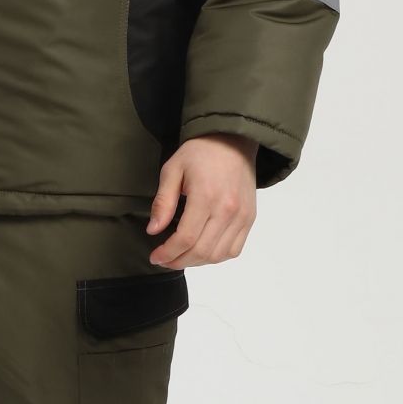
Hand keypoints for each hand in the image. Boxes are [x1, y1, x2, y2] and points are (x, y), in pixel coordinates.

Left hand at [145, 133, 258, 268]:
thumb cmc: (200, 153)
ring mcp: (242, 216)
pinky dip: (216, 257)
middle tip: (164, 260)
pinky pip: (234, 249)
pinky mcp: (250, 218)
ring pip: (218, 255)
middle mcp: (228, 210)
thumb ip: (163, 202)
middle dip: (178, 261)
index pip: (186, 238)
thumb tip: (153, 230)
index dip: (168, 253)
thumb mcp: (173, 170)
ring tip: (181, 257)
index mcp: (206, 196)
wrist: (233, 141)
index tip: (155, 257)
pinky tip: (202, 251)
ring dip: (196, 262)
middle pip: (202, 251)